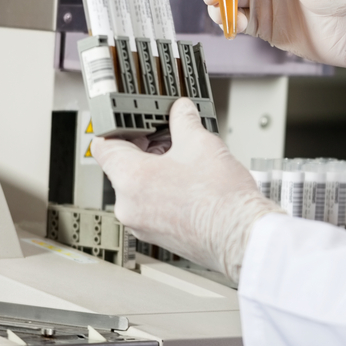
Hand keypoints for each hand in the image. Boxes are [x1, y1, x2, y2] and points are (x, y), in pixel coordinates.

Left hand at [91, 99, 282, 282]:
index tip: (132, 122)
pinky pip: (150, 206)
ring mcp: (142, 224)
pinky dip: (163, 192)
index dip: (117, 128)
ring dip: (156, 171)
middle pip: (122, 167)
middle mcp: (129, 206)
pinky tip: (189, 183)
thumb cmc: (221, 199)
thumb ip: (183, 120)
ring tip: (185, 161)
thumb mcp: (201, 143)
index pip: (103, 146)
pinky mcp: (157, 235)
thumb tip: (181, 110)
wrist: (241, 236)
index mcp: (131, 179)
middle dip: (145, 148)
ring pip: (138, 188)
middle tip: (169, 136)